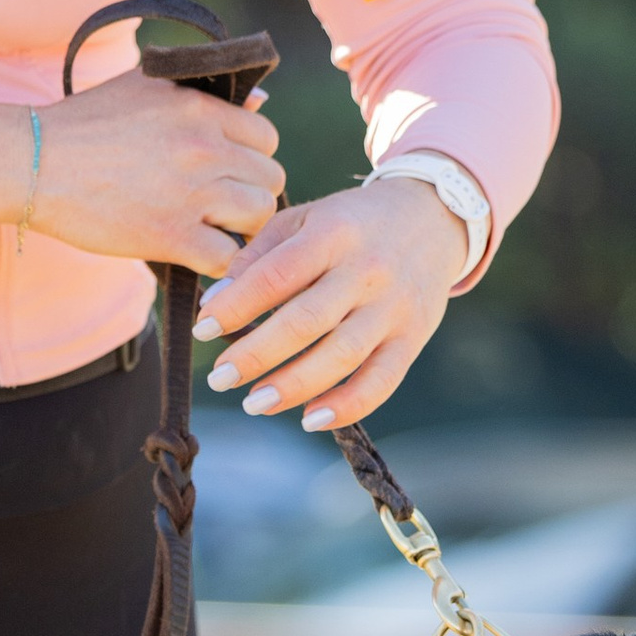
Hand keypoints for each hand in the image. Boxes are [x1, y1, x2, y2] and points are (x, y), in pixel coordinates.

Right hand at [32, 75, 283, 271]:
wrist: (34, 161)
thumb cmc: (85, 123)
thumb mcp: (146, 88)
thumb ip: (203, 93)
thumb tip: (260, 102)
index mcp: (200, 109)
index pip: (266, 137)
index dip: (252, 158)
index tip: (230, 172)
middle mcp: (203, 147)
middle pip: (271, 179)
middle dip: (252, 194)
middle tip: (224, 207)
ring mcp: (191, 192)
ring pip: (259, 217)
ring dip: (242, 229)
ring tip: (215, 231)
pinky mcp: (171, 236)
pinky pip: (227, 258)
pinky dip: (220, 264)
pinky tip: (199, 257)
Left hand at [195, 176, 465, 429]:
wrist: (433, 216)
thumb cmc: (352, 223)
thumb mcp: (305, 219)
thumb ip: (259, 255)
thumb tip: (216, 302)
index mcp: (334, 233)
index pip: (276, 275)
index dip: (236, 306)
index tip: (203, 329)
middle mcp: (367, 271)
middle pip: (305, 321)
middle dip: (256, 355)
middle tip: (219, 378)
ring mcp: (393, 308)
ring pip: (341, 356)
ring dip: (293, 386)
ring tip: (253, 403)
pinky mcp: (413, 338)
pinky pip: (381, 382)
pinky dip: (346, 407)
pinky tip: (309, 419)